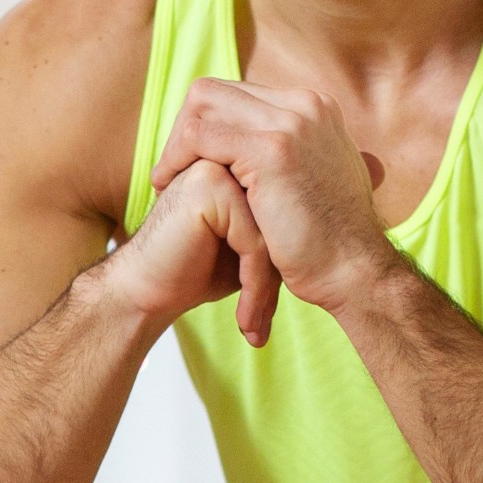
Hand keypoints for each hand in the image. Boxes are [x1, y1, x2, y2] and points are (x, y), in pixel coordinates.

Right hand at [100, 157, 278, 338]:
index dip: (291, 258)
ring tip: (255, 326)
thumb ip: (284, 226)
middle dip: (282, 274)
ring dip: (267, 287)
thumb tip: (337, 233)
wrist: (146, 291)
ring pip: (274, 231)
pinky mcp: (208, 187)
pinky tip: (246, 322)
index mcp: (243, 159)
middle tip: (266, 323)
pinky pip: (255, 240)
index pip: (292, 207)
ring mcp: (218, 165)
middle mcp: (230, 155)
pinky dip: (255, 285)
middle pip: (286, 217)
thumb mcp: (255, 247)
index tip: (289, 300)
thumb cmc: (199, 270)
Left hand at [151, 77, 394, 321]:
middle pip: (214, 91)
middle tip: (172, 169)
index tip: (190, 161)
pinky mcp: (272, 150)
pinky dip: (177, 157)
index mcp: (315, 107)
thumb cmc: (332, 242)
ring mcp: (291, 123)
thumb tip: (255, 150)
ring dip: (176, 142)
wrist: (356, 273)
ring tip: (168, 179)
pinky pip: (201, 134)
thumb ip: (291, 155)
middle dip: (184, 127)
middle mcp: (305, 104)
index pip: (237, 94)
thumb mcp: (315, 180)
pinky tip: (172, 185)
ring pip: (202, 105)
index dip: (205, 125)